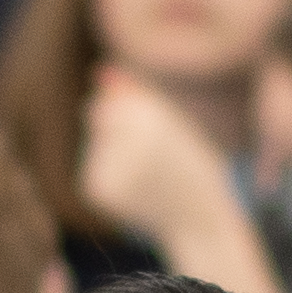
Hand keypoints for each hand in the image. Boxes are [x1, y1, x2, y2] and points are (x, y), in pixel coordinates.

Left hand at [73, 70, 243, 250]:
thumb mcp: (172, 123)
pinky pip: (92, 170)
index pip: (108, 102)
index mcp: (150, 118)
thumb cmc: (192, 167)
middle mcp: (126, 139)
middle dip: (115, 130)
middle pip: (96, 116)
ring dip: (113, 155)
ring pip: (95, 144)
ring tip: (147, 176)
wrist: (199, 220)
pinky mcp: (97, 190)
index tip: (151, 140)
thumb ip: (136, 97)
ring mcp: (108, 166)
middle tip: (149, 159)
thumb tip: (100, 72)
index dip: (129, 117)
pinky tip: (135, 192)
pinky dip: (109, 177)